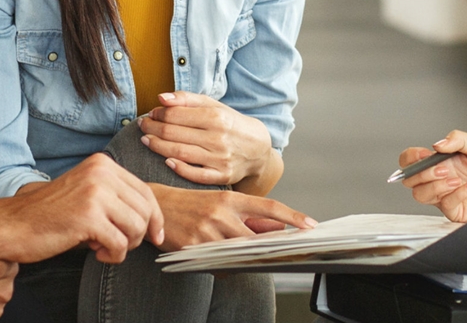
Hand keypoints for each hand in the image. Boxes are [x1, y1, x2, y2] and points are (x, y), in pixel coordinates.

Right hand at [0, 153, 164, 263]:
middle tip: (117, 243)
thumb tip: (153, 218)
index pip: (145, 191)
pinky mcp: (88, 217)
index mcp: (102, 164)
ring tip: (102, 246)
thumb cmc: (50, 214)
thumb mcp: (86, 193)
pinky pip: (120, 244)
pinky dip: (113, 255)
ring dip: (124, 245)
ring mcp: (95, 193)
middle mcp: (101, 173)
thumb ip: (115, 197)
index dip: (155, 218)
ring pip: (137, 227)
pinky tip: (96, 252)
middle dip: (139, 234)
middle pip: (146, 210)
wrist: (12, 224)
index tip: (155, 236)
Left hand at [141, 92, 274, 186]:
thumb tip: (162, 98)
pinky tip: (166, 161)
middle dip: (152, 129)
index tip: (151, 114)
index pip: (176, 114)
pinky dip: (178, 168)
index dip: (158, 114)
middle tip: (143, 126)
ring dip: (157, 146)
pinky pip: (195, 174)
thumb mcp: (214, 106)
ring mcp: (220, 159)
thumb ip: (187, 99)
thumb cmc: (231, 124)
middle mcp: (218, 138)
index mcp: (216, 117)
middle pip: (173, 133)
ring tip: (146, 140)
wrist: (258, 149)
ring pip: (179, 153)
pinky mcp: (222, 176)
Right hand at [151, 184, 316, 250]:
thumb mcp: (221, 203)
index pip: (269, 206)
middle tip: (282, 254)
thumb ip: (250, 217)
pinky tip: (218, 260)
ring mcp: (208, 231)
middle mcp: (221, 213)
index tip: (310, 225)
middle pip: (256, 237)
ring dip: (243, 259)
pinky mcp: (194, 247)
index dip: (292, 216)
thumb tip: (278, 228)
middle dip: (269, 248)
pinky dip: (224, 267)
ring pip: (238, 254)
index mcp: (231, 198)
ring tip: (241, 255)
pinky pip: (219, 265)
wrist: (155, 205)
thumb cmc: (192, 204)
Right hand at [398, 131, 466, 222]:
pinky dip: (456, 194)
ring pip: (420, 195)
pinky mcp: (455, 211)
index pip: (412, 160)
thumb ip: (459, 139)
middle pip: (410, 180)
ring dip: (436, 186)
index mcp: (442, 161)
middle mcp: (441, 179)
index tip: (423, 155)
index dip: (410, 158)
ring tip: (455, 179)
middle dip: (423, 173)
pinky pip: (444, 206)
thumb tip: (438, 144)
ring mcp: (446, 196)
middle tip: (443, 168)